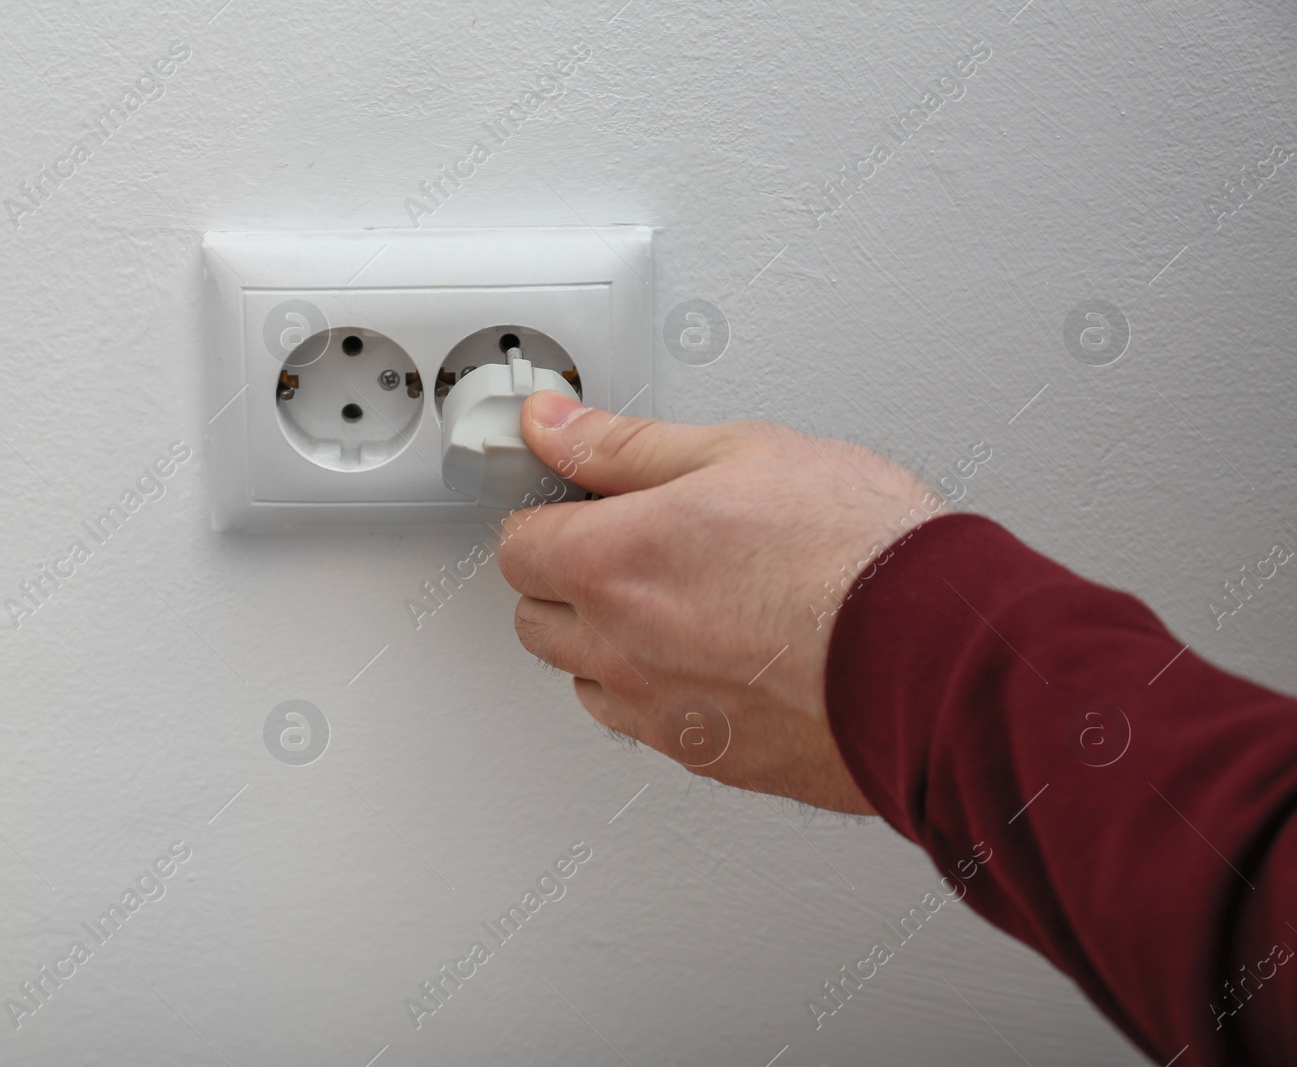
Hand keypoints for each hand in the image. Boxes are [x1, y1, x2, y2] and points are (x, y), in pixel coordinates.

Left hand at [497, 391, 946, 813]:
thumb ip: (624, 445)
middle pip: (538, 619)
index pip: (518, 547)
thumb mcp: (738, 451)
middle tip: (633, 548)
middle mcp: (620, 647)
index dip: (548, 517)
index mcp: (612, 563)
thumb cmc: (858, 549)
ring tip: (684, 603)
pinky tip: (718, 657)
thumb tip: (552, 426)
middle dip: (569, 581)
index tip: (581, 506)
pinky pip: (647, 726)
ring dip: (609, 643)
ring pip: (587, 679)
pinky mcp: (709, 759)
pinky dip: (660, 693)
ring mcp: (661, 712)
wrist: (939, 651)